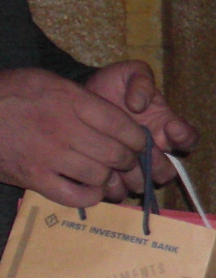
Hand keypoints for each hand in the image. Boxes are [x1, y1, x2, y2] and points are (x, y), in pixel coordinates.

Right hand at [0, 68, 145, 206]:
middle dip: (128, 162)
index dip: (138, 139)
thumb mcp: (46, 81)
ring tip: (108, 175)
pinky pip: (75, 196)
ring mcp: (48, 156)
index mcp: (70, 101)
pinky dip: (89, 196)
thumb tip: (117, 116)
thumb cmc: (10, 93)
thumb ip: (82, 97)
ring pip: (99, 176)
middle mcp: (63, 128)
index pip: (122, 125)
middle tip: (126, 163)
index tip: (140, 144)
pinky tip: (90, 190)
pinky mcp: (33, 178)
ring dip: (109, 179)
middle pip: (116, 154)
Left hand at [84, 60, 198, 190]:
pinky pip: (120, 190)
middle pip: (168, 170)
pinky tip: (104, 175)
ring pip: (145, 183)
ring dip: (136, 178)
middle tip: (143, 154)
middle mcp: (155, 149)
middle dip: (157, 165)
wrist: (80, 99)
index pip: (189, 138)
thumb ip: (141, 81)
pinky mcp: (114, 174)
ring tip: (120, 166)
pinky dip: (115, 186)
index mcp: (166, 125)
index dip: (184, 137)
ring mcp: (135, 164)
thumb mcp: (129, 73)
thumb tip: (140, 105)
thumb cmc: (112, 86)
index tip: (170, 128)